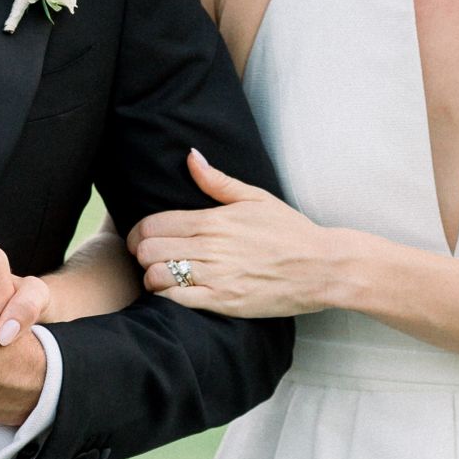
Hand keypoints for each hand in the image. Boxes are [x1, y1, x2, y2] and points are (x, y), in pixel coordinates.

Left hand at [130, 148, 334, 321]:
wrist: (321, 267)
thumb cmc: (290, 231)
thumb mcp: (255, 198)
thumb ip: (217, 181)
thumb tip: (190, 157)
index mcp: (213, 220)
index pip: (154, 224)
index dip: (137, 233)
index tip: (140, 239)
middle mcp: (211, 247)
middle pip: (149, 250)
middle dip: (141, 254)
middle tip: (148, 257)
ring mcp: (216, 276)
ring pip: (158, 276)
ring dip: (152, 277)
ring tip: (161, 276)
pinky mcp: (224, 302)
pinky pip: (177, 301)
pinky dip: (167, 297)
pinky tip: (175, 292)